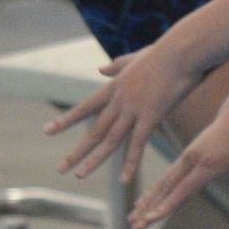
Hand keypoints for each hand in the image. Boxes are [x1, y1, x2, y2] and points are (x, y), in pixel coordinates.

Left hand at [47, 40, 201, 184]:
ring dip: (94, 160)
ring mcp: (133, 110)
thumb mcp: (135, 57)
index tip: (48, 131)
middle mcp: (119, 101)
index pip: (85, 108)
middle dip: (76, 151)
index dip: (66, 120)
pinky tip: (124, 178)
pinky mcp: (151, 116)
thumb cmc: (164, 52)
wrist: (181, 50)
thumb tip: (100, 69)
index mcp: (114, 87)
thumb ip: (116, 65)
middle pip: (94, 131)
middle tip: (60, 168)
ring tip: (79, 175)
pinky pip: (138, 144)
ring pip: (109, 140)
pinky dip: (130, 163)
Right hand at [132, 94, 228, 228]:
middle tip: (134, 228)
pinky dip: (152, 192)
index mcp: (206, 164)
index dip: (167, 205)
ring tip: (131, 221)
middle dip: (149, 210)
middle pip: (166, 189)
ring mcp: (185, 159)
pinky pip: (165, 178)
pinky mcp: (184, 159)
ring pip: (161, 184)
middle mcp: (190, 161)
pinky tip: (141, 204)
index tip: (152, 218)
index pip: (183, 189)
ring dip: (145, 203)